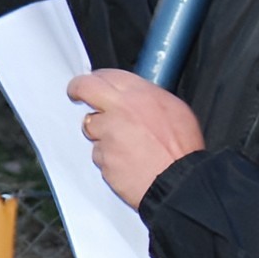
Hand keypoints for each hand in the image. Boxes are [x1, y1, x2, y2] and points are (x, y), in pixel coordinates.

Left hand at [67, 69, 204, 208]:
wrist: (179, 183)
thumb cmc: (182, 151)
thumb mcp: (176, 110)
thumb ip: (148, 99)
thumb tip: (133, 96)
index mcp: (141, 95)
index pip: (108, 75)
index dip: (98, 79)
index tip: (94, 83)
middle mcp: (120, 109)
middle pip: (85, 87)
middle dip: (77, 89)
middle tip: (76, 94)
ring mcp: (108, 133)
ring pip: (90, 125)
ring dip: (100, 133)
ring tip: (124, 145)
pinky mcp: (102, 156)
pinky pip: (98, 153)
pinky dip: (108, 157)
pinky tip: (126, 162)